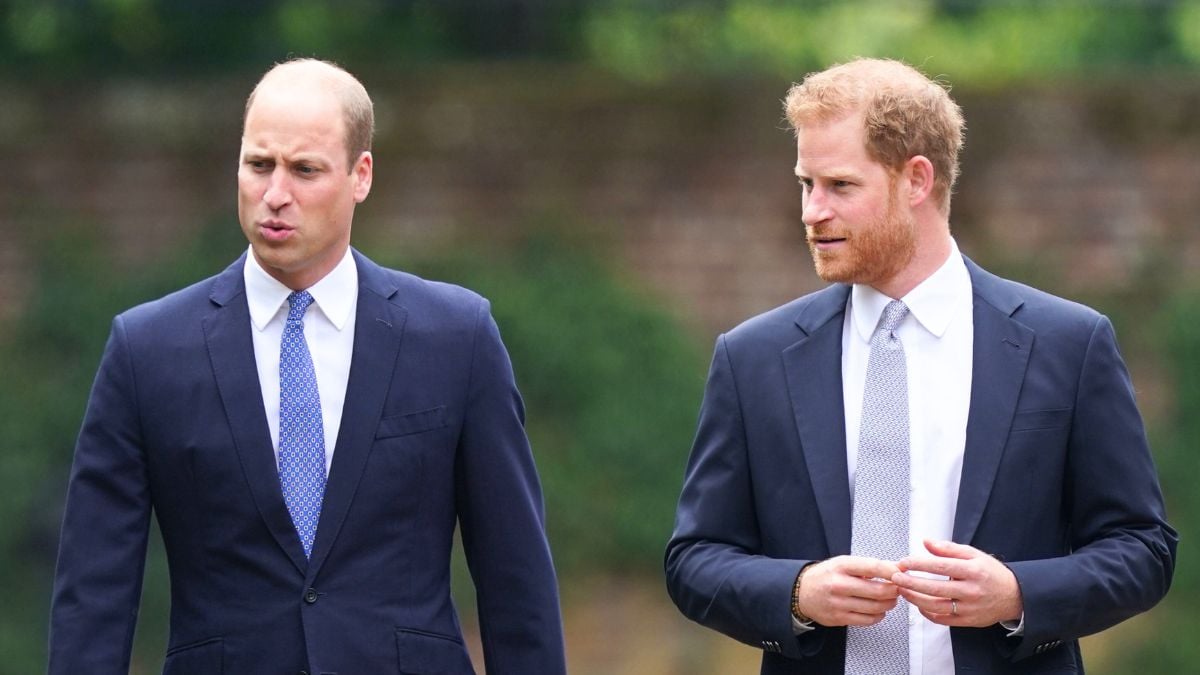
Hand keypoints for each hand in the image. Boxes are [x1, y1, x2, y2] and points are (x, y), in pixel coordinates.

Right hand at [795, 556, 901, 626]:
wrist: (802, 592)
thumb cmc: (826, 576)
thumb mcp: (843, 563)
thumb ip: (868, 566)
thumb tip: (896, 568)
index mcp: (841, 566)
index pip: (873, 567)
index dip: (891, 571)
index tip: (901, 574)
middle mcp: (839, 585)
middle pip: (877, 590)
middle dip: (894, 590)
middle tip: (898, 589)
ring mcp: (838, 603)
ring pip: (875, 607)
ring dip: (889, 604)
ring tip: (891, 599)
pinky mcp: (839, 618)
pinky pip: (867, 620)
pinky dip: (879, 615)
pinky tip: (879, 610)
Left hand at [892, 539, 1022, 627]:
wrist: (1014, 596)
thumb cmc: (990, 573)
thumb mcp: (973, 554)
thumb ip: (948, 549)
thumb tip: (925, 541)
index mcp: (973, 571)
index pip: (942, 567)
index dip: (920, 564)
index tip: (904, 562)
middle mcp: (972, 591)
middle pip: (936, 589)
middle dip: (912, 583)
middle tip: (895, 578)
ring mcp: (970, 608)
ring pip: (937, 606)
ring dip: (915, 599)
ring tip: (902, 590)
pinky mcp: (968, 621)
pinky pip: (943, 619)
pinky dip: (927, 613)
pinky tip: (918, 604)